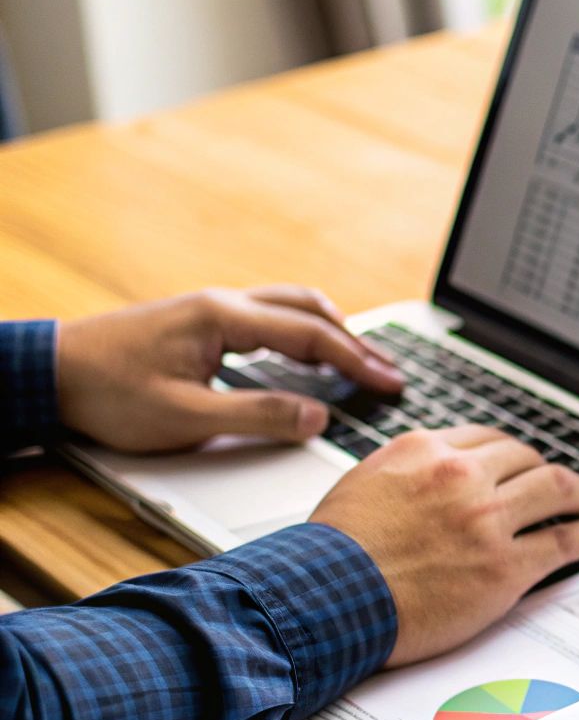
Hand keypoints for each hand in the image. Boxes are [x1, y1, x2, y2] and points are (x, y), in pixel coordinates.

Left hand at [56, 285, 405, 451]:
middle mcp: (222, 304)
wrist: (48, 372)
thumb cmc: (107, 394)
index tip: (390, 383)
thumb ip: (257, 416)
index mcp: (223, 318)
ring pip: (289, 306)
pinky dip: (303, 333)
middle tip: (388, 374)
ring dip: (331, 331)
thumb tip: (317, 415)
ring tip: (360, 363)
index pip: (310, 335)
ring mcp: (210, 309)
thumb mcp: (186, 416)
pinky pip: (268, 316)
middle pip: (309, 309)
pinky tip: (307, 358)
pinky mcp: (200, 322)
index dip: (357, 360)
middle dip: (355, 342)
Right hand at [309, 426, 578, 667]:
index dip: (510, 455)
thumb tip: (429, 475)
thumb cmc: (331, 555)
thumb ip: (406, 473)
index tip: (520, 466)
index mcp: (424, 451)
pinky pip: (564, 542)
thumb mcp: (363, 485)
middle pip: (525, 458)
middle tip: (558, 486)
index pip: (486, 439)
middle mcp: (461, 476)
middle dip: (544, 471)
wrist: (322, 600)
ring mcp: (487, 520)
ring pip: (555, 488)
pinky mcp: (505, 566)